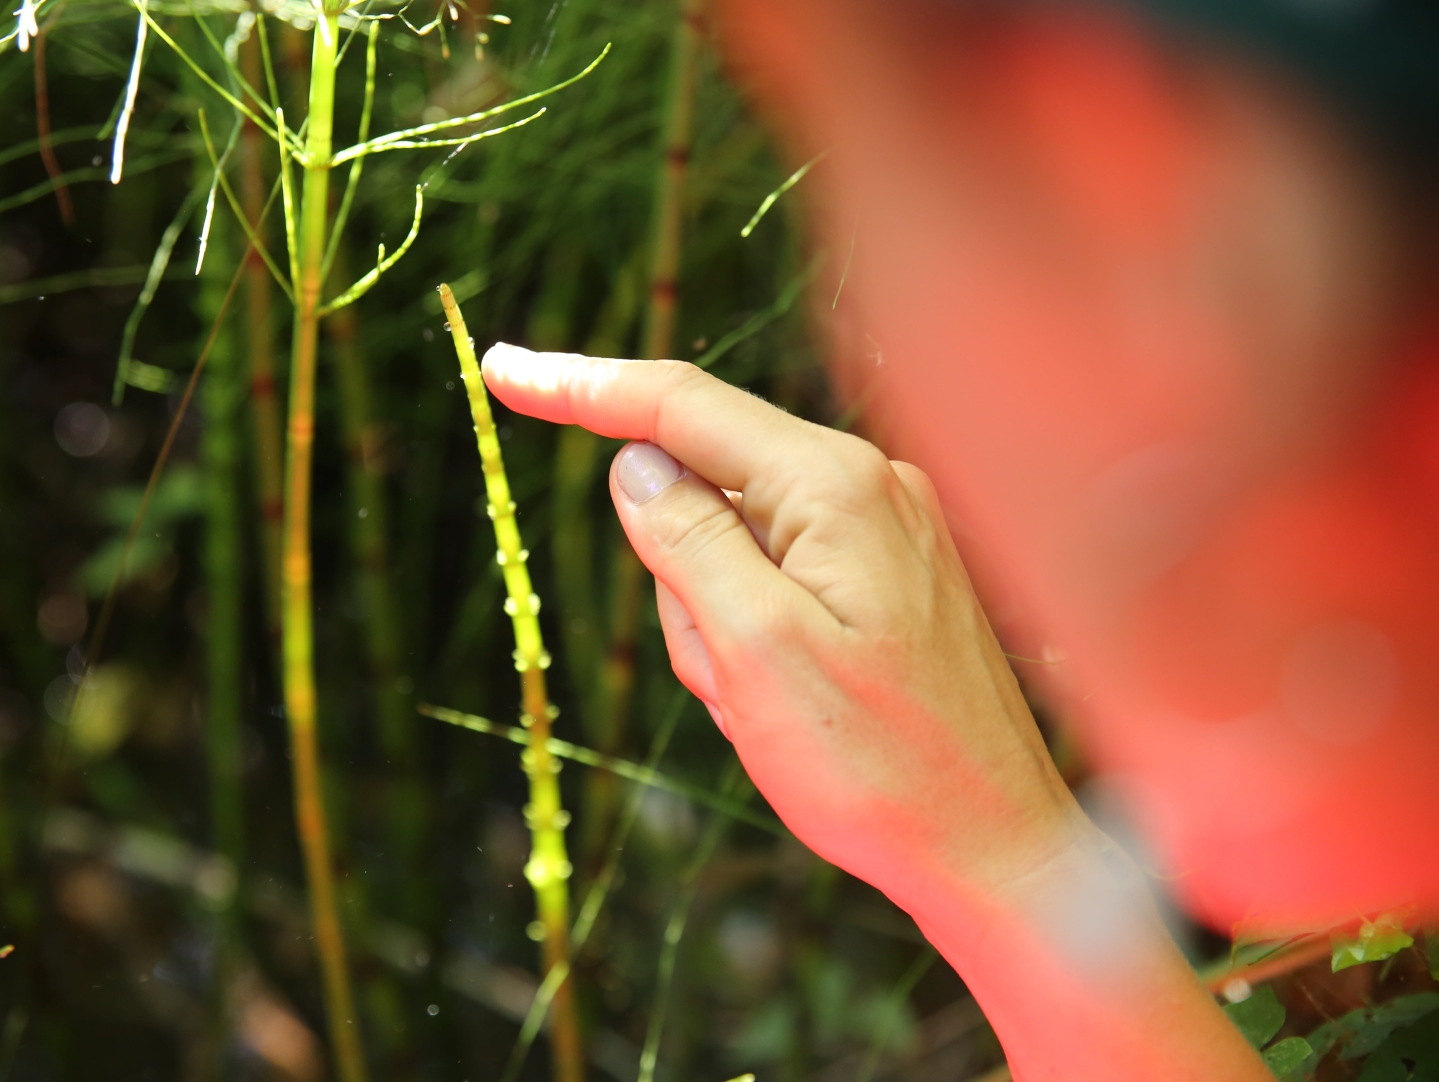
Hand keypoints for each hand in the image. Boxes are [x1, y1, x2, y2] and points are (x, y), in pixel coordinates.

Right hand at [483, 344, 1271, 1081]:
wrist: (996, 849)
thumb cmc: (881, 763)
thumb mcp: (754, 652)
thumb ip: (685, 541)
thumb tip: (635, 464)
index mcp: (835, 486)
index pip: (679, 406)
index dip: (580, 386)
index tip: (499, 368)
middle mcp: (868, 486)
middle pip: (704, 494)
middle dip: (683, 591)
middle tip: (736, 688)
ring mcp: (884, 531)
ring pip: (733, 553)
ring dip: (721, 635)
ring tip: (778, 712)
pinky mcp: (889, 576)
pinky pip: (776, 588)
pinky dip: (756, 645)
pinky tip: (800, 710)